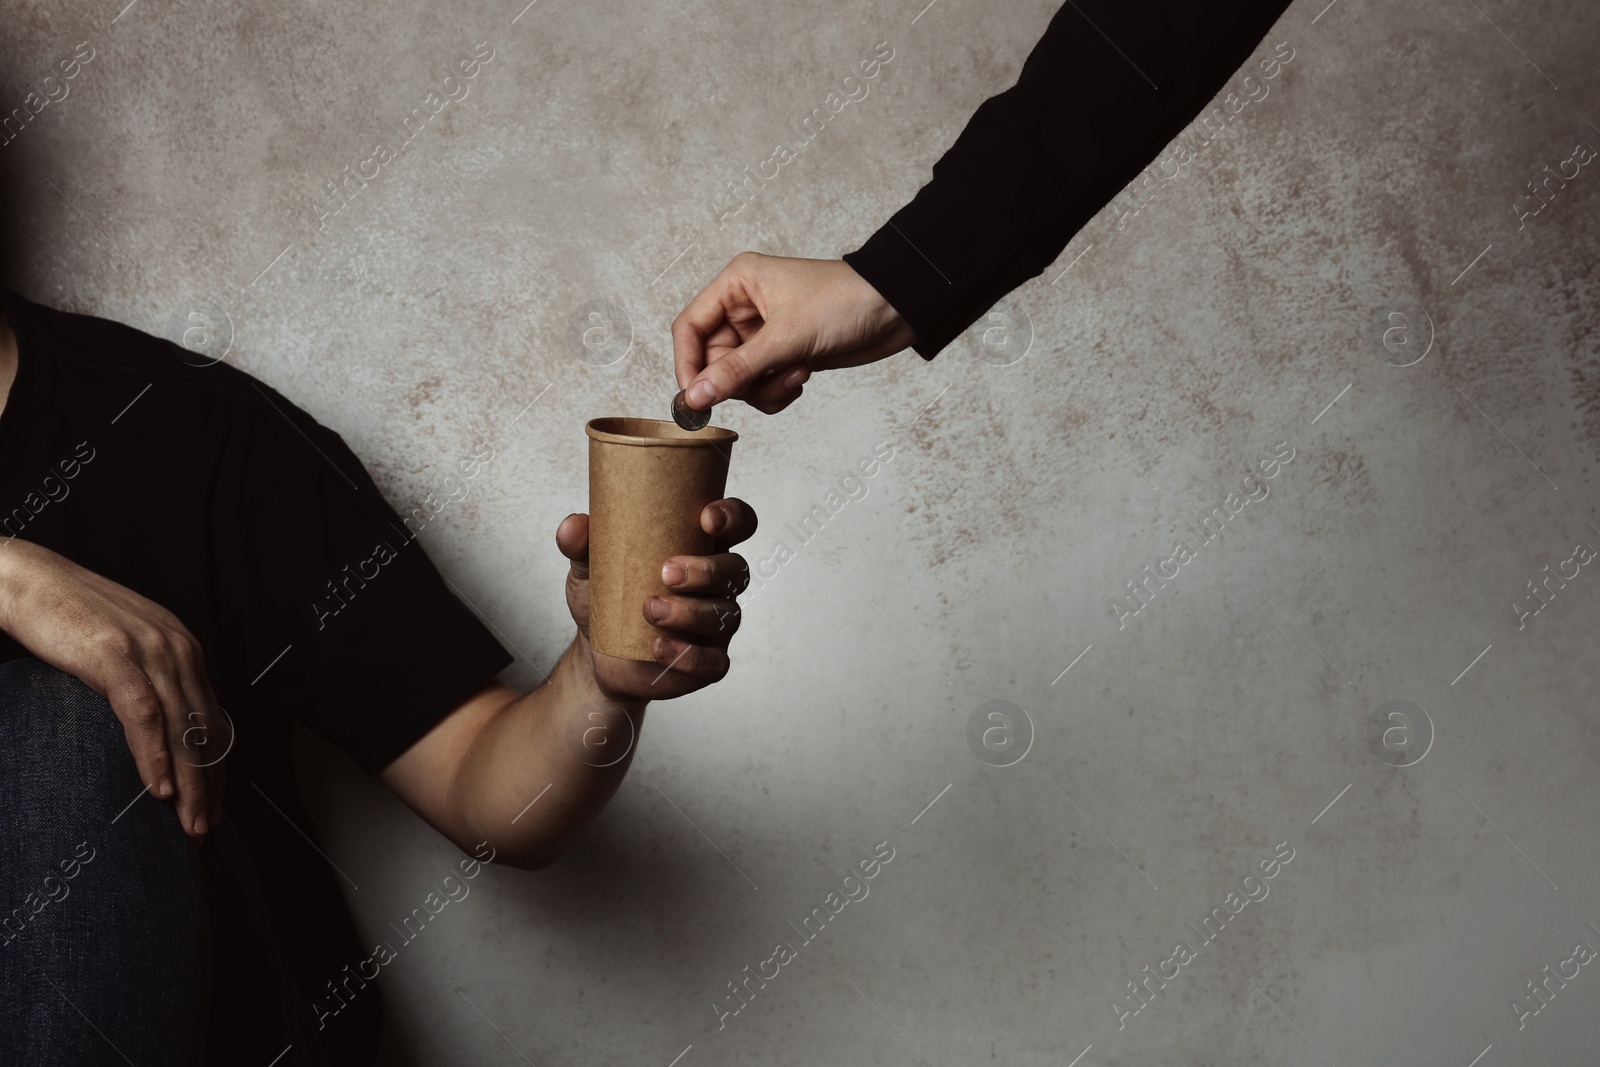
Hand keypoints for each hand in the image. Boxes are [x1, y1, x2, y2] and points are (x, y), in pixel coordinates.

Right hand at [0, 540, 225, 838]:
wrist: (27, 582)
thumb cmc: (70, 621)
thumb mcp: (124, 653)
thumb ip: (148, 684)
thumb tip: (160, 734)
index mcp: (184, 650)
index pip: (213, 720)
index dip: (216, 768)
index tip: (213, 807)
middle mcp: (179, 649)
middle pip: (205, 730)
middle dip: (208, 785)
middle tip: (204, 828)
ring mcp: (151, 651)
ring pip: (182, 728)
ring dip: (189, 782)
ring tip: (188, 822)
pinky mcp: (116, 656)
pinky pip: (144, 715)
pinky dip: (153, 755)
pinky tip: (157, 787)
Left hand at [556, 498, 755, 700]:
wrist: (597, 654)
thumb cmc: (607, 599)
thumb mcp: (590, 568)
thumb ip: (582, 545)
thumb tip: (573, 526)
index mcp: (700, 550)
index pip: (736, 525)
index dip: (733, 517)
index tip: (708, 518)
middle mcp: (716, 586)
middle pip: (736, 571)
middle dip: (707, 571)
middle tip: (667, 573)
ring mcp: (716, 626)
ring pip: (725, 615)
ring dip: (690, 612)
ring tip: (650, 610)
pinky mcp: (708, 662)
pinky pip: (712, 662)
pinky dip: (687, 655)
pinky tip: (658, 647)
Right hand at [672, 253, 915, 414]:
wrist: (896, 310)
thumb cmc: (845, 302)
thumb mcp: (786, 338)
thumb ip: (737, 370)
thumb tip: (695, 397)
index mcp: (737, 285)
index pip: (690, 328)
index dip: (687, 365)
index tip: (695, 399)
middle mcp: (745, 308)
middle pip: (713, 360)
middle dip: (739, 380)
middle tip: (765, 381)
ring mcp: (764, 333)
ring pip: (738, 378)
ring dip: (764, 387)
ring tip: (796, 372)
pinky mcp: (784, 354)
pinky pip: (761, 385)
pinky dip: (777, 390)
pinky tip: (803, 375)